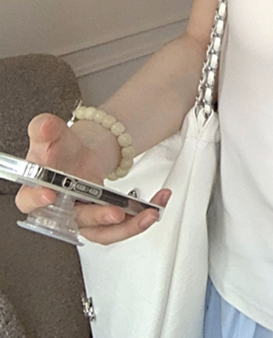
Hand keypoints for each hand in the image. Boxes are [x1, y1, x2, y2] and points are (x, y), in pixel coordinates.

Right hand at [14, 113, 171, 244]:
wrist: (76, 156)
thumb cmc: (59, 151)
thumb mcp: (51, 134)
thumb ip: (45, 129)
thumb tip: (44, 126)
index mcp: (37, 190)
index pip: (29, 200)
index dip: (37, 199)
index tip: (50, 194)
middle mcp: (59, 211)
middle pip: (74, 220)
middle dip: (97, 217)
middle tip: (114, 212)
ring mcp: (83, 218)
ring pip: (102, 232)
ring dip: (127, 227)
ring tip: (149, 214)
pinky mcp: (102, 220)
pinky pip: (120, 226)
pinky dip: (139, 218)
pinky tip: (155, 206)